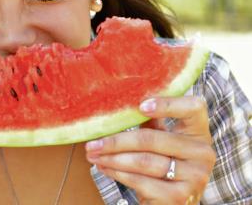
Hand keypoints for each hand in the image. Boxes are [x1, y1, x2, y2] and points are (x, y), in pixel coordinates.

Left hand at [85, 97, 215, 204]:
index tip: (140, 106)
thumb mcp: (162, 140)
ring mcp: (194, 177)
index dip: (168, 104)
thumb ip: (151, 121)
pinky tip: (104, 167)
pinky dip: (118, 173)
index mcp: (199, 132)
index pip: (194, 108)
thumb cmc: (163, 164)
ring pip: (143, 161)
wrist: (171, 203)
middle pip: (153, 139)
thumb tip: (123, 100)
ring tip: (93, 154)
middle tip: (92, 142)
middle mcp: (203, 153)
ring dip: (112, 157)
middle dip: (116, 140)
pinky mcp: (180, 197)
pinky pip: (141, 181)